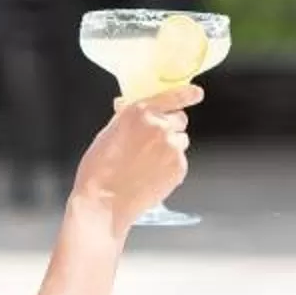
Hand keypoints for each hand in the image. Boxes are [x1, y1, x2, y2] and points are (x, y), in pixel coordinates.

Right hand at [71, 85, 199, 228]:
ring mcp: (172, 147)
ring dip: (171, 147)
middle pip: (180, 119)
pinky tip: (152, 175)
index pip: (174, 96)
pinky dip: (171, 166)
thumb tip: (130, 108)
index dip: (187, 94)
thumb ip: (126, 117)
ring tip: (149, 163)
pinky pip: (180, 161)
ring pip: (181, 140)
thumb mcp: (108, 133)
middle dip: (169, 127)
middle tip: (153, 143)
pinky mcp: (179, 167)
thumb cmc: (99, 169)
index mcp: (140, 112)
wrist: (104, 201)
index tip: (196, 93)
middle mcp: (160, 126)